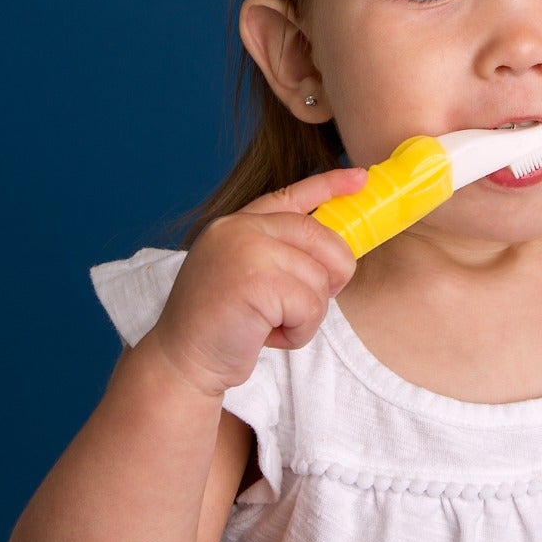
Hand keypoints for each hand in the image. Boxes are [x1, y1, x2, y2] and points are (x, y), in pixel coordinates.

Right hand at [142, 167, 366, 397]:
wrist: (181, 362)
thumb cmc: (218, 326)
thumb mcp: (244, 275)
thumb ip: (276, 253)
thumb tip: (335, 251)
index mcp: (236, 224)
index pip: (291, 195)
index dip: (329, 184)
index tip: (360, 179)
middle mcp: (239, 228)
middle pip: (322, 238)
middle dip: (331, 277)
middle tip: (305, 306)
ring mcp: (246, 251)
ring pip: (319, 279)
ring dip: (306, 315)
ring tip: (269, 324)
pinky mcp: (256, 282)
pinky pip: (310, 307)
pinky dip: (298, 332)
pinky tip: (267, 337)